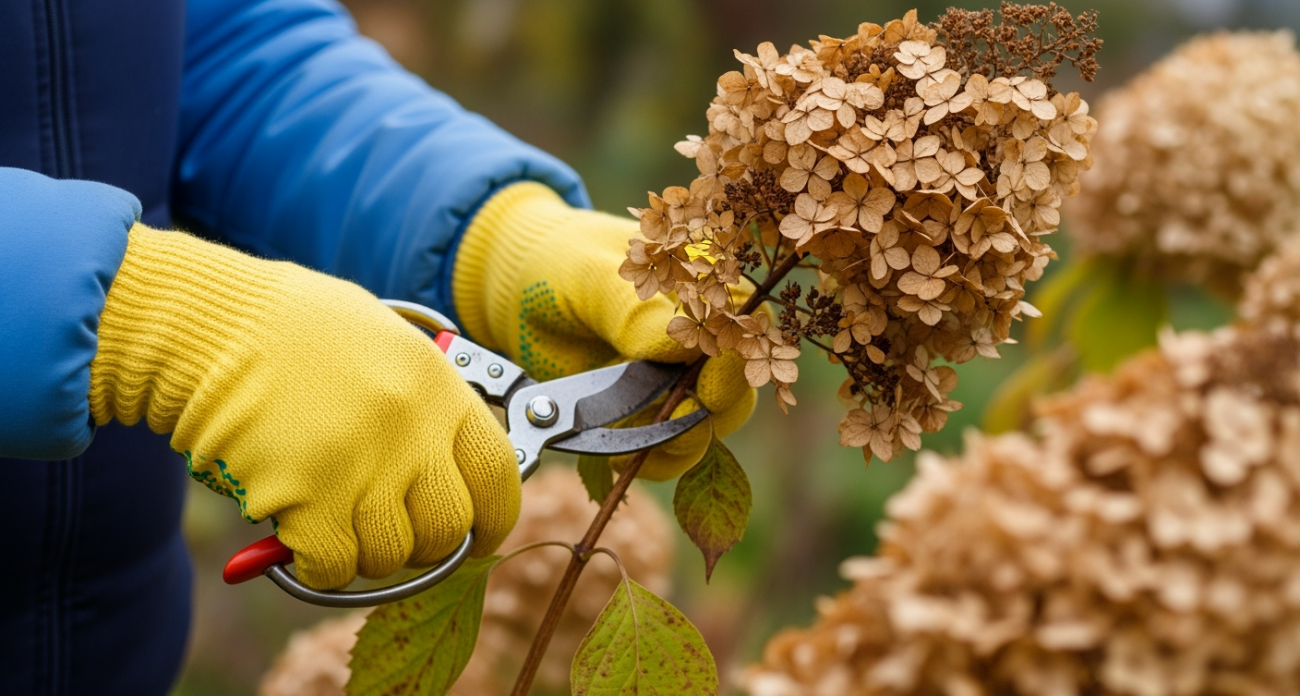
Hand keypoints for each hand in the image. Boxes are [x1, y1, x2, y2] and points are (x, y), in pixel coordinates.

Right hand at [90, 226, 519, 588]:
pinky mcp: (307, 497)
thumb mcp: (386, 344)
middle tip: (388, 527)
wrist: (210, 324)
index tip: (480, 533)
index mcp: (437, 386)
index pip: (498, 474)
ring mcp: (362, 465)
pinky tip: (298, 535)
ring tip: (333, 514)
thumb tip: (447, 471)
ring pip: (390, 554)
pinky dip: (317, 565)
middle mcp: (411, 429)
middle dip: (422, 542)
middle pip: (447, 528)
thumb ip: (424, 405)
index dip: (493, 516)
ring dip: (363, 550)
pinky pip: (333, 566)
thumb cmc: (291, 328)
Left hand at [453, 183, 755, 480]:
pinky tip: (620, 458)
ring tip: (637, 445)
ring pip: (712, 425)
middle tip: (678, 423)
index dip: (739, 361)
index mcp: (706, 286)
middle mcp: (705, 335)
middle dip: (714, 412)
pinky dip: (655, 460)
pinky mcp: (651, 411)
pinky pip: (673, 448)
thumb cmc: (557, 263)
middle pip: (741, 386)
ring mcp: (679, 377)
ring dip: (682, 443)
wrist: (513, 290)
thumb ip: (634, 312)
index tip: (710, 387)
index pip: (749, 328)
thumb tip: (687, 346)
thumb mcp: (589, 277)